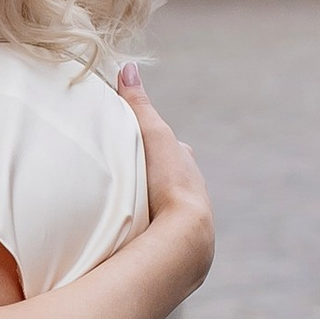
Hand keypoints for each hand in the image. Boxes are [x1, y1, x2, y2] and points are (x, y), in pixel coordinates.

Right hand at [117, 68, 215, 291]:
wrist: (185, 236)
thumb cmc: (170, 181)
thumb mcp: (151, 135)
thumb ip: (138, 105)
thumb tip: (128, 68)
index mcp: (187, 169)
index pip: (174, 152)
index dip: (157, 148)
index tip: (139, 148)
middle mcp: (193, 195)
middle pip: (172, 181)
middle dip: (155, 180)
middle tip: (130, 181)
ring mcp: (186, 225)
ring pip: (167, 211)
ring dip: (152, 211)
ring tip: (126, 213)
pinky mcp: (176, 251)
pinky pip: (160, 236)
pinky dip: (149, 233)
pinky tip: (133, 239)